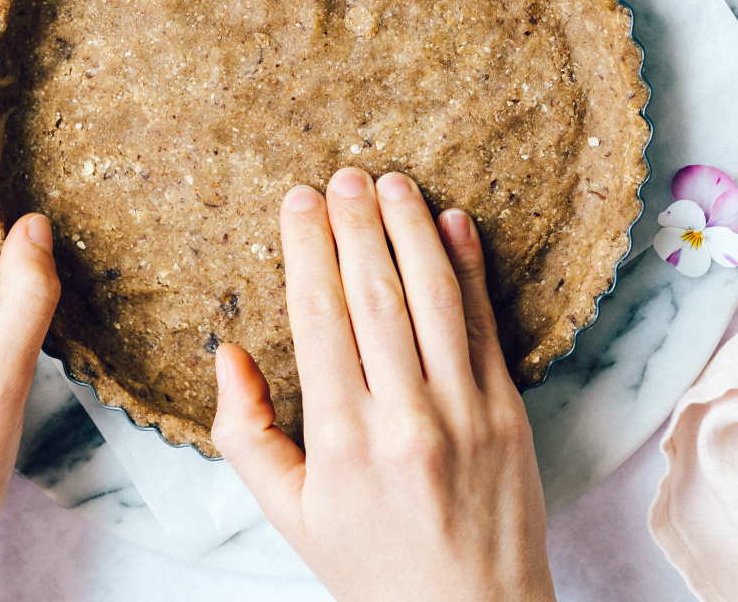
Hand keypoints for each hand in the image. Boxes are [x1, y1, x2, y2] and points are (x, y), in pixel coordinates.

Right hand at [212, 168, 554, 601]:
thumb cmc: (372, 565)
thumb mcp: (289, 514)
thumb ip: (246, 434)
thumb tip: (227, 353)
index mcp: (342, 440)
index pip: (320, 318)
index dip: (308, 250)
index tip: (300, 200)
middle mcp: (405, 417)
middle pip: (376, 296)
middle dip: (358, 224)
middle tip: (345, 175)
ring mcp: (465, 410)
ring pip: (434, 298)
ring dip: (413, 230)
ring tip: (395, 182)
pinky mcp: (510, 410)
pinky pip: (487, 324)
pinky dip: (471, 268)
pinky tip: (455, 223)